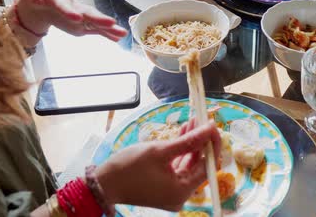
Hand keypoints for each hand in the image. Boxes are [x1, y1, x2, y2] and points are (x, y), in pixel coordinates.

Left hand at [14, 0, 126, 40]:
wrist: (42, 0)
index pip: (63, 3)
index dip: (69, 10)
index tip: (76, 17)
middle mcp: (73, 5)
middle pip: (87, 12)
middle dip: (99, 18)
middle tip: (112, 23)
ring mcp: (79, 15)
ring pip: (95, 22)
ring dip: (109, 27)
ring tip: (122, 33)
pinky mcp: (81, 25)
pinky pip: (95, 30)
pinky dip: (106, 34)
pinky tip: (118, 38)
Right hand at [96, 121, 220, 210]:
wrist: (103, 183)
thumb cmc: (129, 168)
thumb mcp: (160, 151)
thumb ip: (188, 141)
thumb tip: (209, 129)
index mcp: (182, 191)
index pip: (207, 166)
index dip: (212, 144)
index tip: (212, 126)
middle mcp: (180, 195)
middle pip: (199, 165)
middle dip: (201, 141)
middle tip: (202, 120)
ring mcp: (172, 191)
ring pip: (188, 163)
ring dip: (191, 143)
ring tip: (193, 121)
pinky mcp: (164, 185)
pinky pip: (178, 166)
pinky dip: (181, 151)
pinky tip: (183, 132)